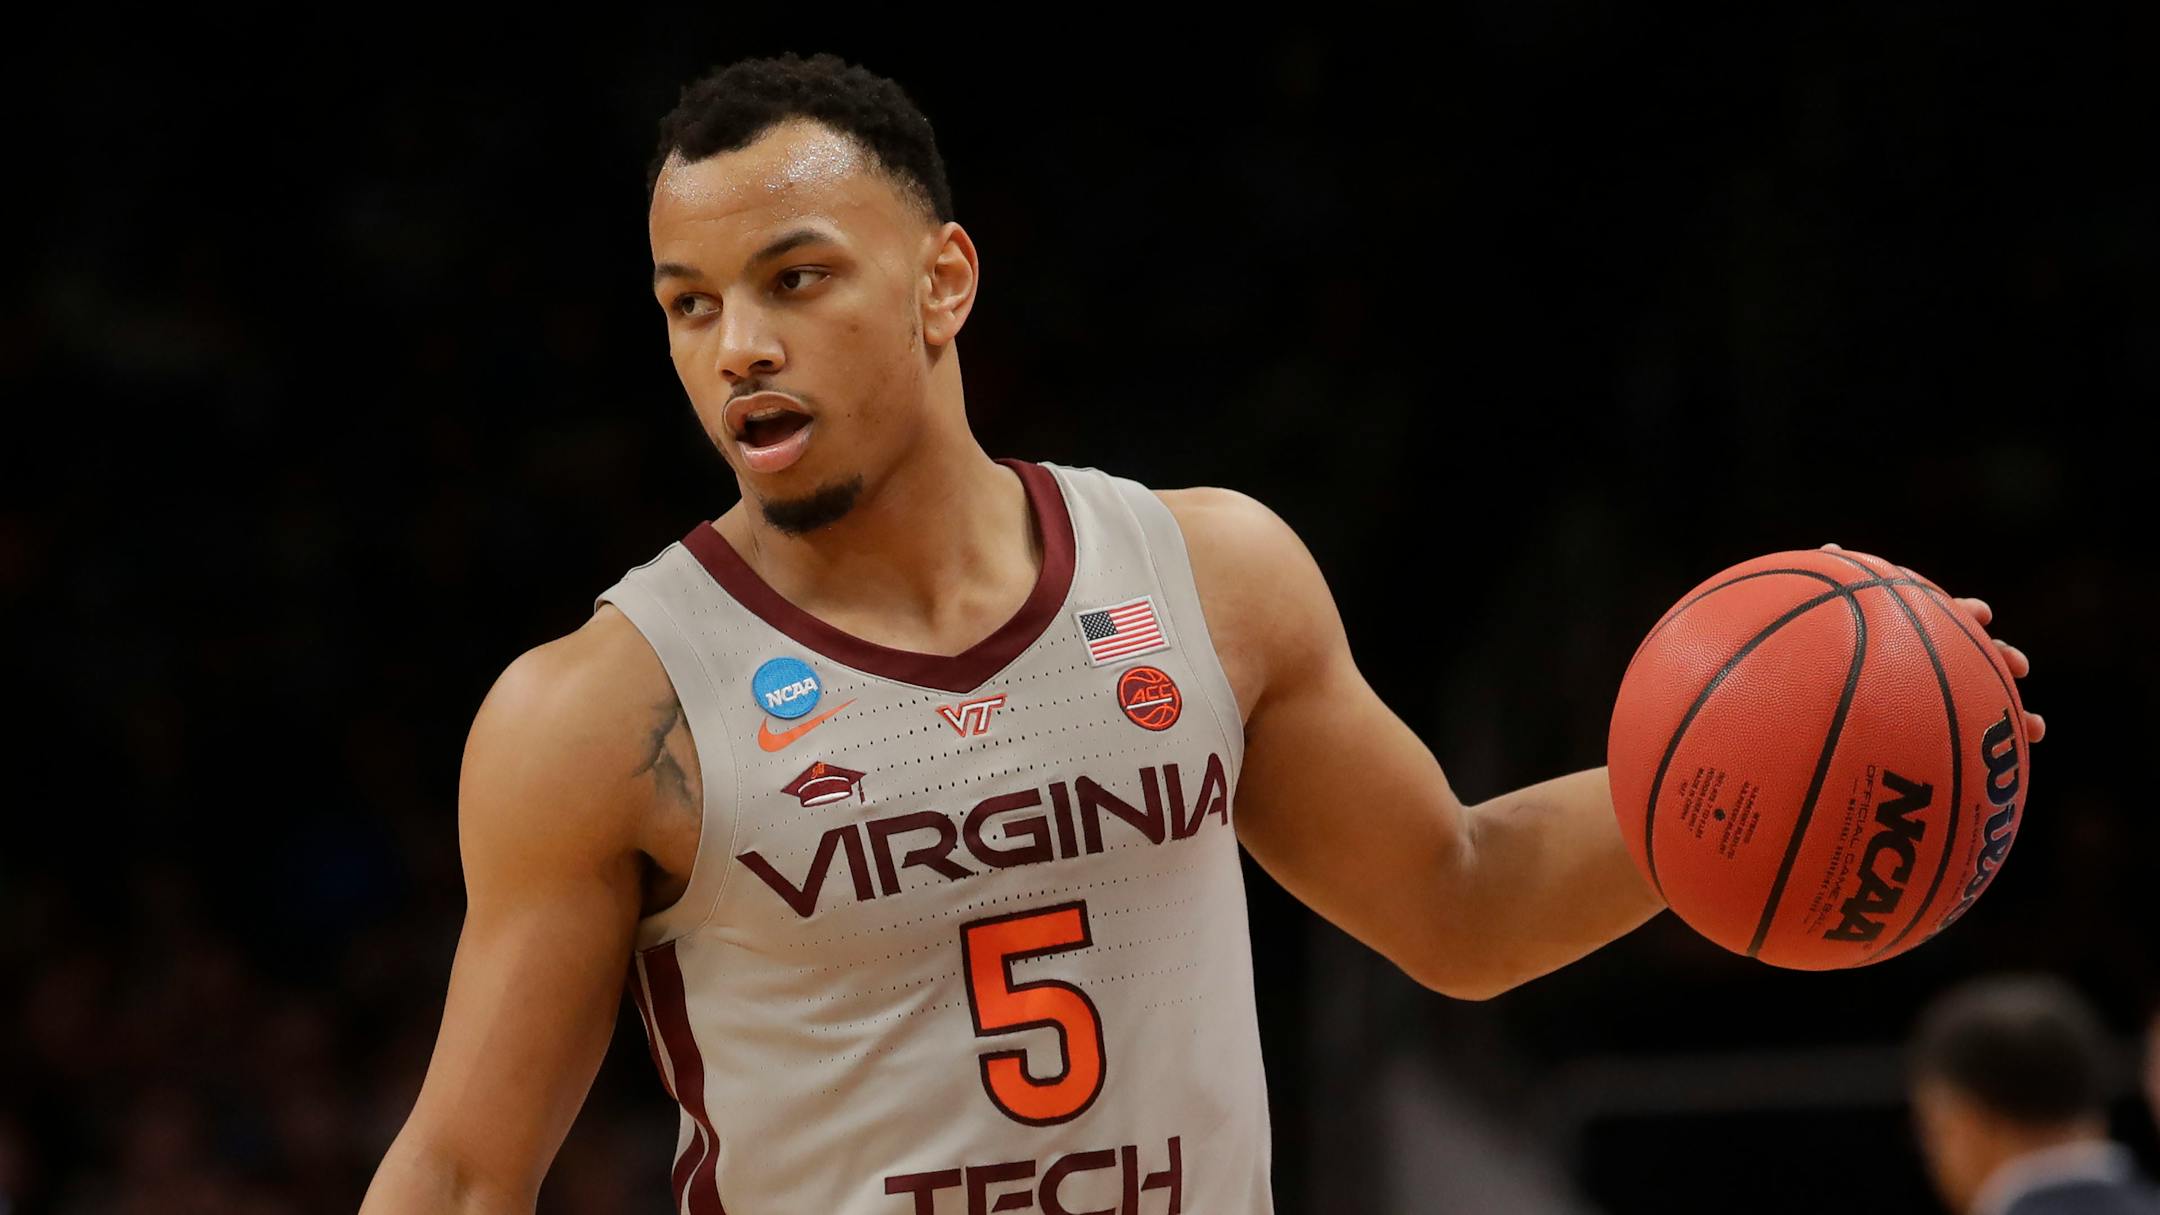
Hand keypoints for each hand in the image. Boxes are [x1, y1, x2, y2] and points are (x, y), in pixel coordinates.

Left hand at [1822, 543, 2045, 741]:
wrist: (1813, 704)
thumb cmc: (1815, 655)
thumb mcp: (1819, 620)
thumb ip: (1830, 585)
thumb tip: (1832, 549)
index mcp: (1910, 631)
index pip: (1947, 616)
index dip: (1966, 614)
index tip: (1980, 615)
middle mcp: (1929, 660)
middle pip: (1977, 656)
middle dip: (2002, 659)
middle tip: (2018, 665)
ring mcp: (1936, 694)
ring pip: (1984, 702)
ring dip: (2014, 711)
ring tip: (2037, 726)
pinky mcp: (1932, 731)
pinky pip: (1970, 742)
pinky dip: (1995, 751)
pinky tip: (2013, 762)